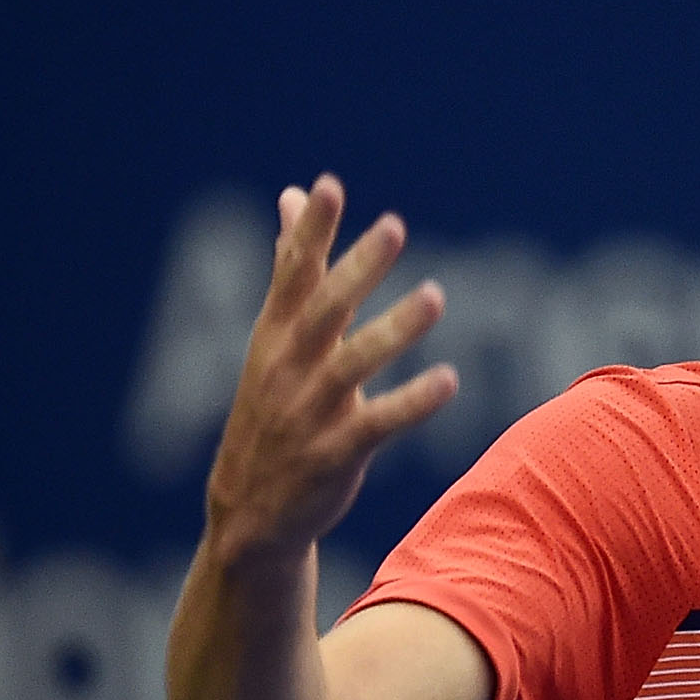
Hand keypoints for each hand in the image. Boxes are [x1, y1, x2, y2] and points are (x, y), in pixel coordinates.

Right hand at [202, 176, 456, 575]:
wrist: (249, 513)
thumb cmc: (273, 410)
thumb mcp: (274, 337)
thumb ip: (291, 267)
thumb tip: (292, 196)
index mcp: (274, 336)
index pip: (290, 275)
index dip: (308, 231)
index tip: (326, 186)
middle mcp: (287, 368)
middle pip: (324, 310)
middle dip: (357, 269)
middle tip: (393, 226)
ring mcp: (309, 412)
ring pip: (352, 363)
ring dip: (393, 330)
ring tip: (435, 295)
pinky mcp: (334, 453)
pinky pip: (378, 424)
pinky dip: (412, 402)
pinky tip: (450, 381)